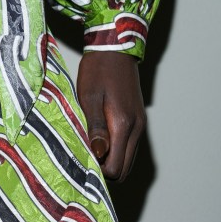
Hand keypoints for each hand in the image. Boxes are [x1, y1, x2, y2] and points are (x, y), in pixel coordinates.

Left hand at [76, 52, 145, 181]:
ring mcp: (140, 125)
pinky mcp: (138, 121)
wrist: (115, 51)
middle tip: (82, 157)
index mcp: (124, 125)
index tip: (80, 159)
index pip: (115, 167)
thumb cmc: (97, 72)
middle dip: (104, 170)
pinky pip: (129, 148)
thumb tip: (99, 154)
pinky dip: (116, 152)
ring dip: (110, 162)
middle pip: (123, 170)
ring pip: (127, 160)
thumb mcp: (89, 98)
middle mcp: (136, 128)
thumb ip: (95, 127)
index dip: (97, 170)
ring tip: (89, 149)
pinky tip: (99, 141)